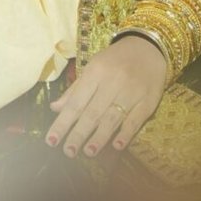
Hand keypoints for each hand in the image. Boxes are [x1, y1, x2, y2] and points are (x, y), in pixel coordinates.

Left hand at [46, 34, 167, 158]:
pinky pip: (136, 120)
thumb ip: (75, 89)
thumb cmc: (115, 60)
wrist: (149, 48)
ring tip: (88, 152)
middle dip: (79, 134)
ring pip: (113, 118)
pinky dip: (126, 133)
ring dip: (100, 137)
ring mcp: (132, 92)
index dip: (63, 122)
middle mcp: (113, 81)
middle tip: (68, 152)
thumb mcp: (93, 67)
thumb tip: (55, 108)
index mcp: (96, 71)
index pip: (76, 102)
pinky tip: (117, 146)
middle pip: (93, 112)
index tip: (51, 140)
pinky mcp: (149, 100)